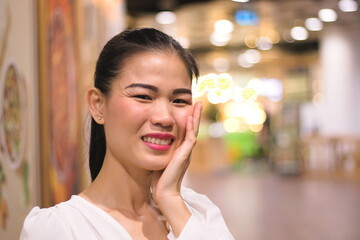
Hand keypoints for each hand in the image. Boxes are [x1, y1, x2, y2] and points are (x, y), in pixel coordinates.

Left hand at [150, 101, 201, 234]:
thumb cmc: (159, 179)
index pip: (186, 132)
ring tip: (198, 105)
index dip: (188, 120)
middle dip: (195, 115)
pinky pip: (189, 139)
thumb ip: (159, 151)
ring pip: (193, 131)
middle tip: (198, 102)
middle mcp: (185, 150)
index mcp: (180, 151)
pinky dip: (190, 128)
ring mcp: (186, 153)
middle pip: (193, 129)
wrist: (163, 193)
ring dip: (195, 117)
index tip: (188, 107)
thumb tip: (151, 142)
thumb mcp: (159, 160)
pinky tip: (190, 118)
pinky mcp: (184, 156)